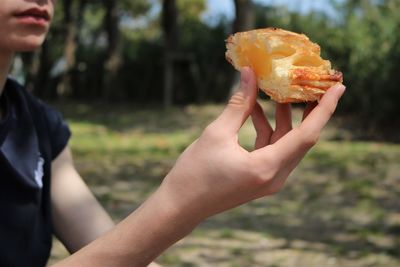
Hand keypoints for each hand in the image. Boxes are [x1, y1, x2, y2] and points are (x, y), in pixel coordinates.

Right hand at [161, 67, 344, 220]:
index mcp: (267, 168)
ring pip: (286, 144)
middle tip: (310, 84)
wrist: (181, 205)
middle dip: (307, 110)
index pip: (307, 135)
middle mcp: (275, 177)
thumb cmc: (194, 172)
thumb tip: (250, 74)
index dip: (324, 109)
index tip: (339, 87)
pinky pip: (272, 150)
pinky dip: (267, 130)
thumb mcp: (217, 134)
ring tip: (278, 91)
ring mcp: (268, 180)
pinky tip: (254, 111)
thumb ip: (238, 104)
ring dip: (283, 119)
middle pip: (302, 139)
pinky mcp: (259, 178)